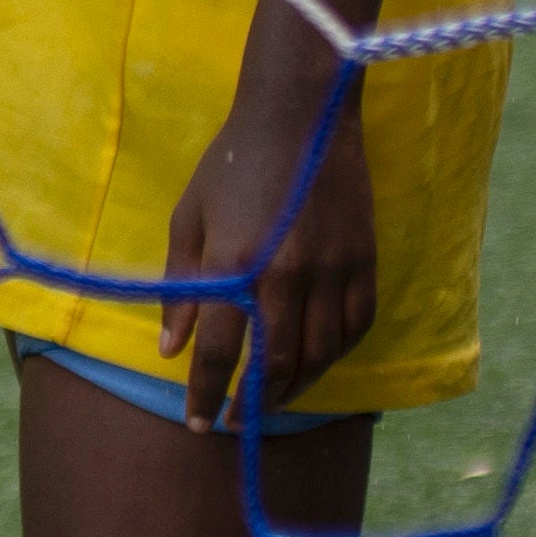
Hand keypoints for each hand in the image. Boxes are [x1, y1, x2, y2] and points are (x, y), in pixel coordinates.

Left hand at [155, 73, 378, 431]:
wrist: (301, 114)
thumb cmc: (233, 162)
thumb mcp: (190, 220)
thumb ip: (180, 289)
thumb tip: (171, 349)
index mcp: (235, 266)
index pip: (220, 353)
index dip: (207, 395)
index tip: (200, 422)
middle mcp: (287, 276)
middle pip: (275, 365)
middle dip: (254, 403)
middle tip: (237, 421)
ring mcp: (333, 270)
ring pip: (321, 353)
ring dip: (296, 385)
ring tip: (274, 398)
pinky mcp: (364, 260)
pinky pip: (356, 326)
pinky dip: (336, 352)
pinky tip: (316, 360)